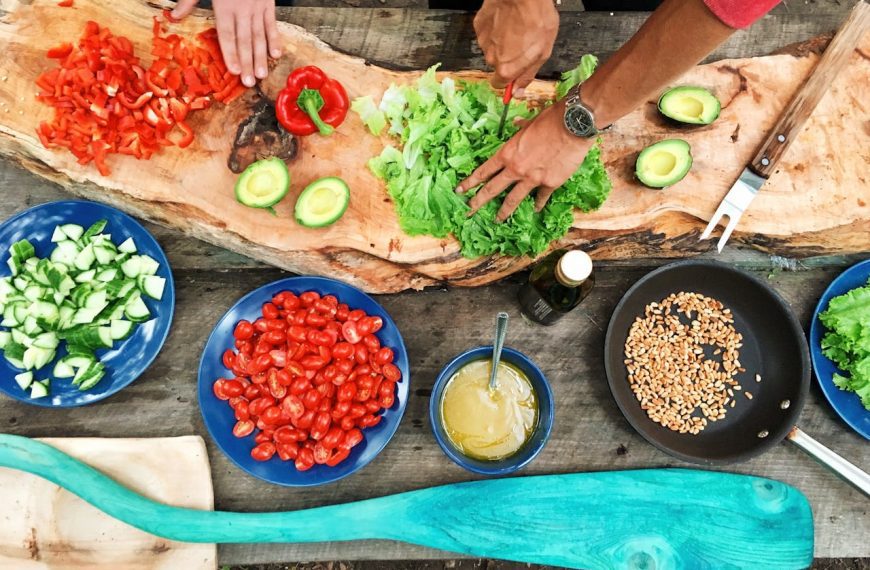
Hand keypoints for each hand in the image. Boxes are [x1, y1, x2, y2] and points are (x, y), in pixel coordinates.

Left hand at [172, 0, 281, 87]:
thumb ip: (189, 0)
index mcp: (224, 5)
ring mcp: (257, 7)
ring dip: (261, 57)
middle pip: (244, 40)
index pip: (227, 34)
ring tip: (261, 75)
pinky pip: (272, 24)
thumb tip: (174, 16)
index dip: (230, 53)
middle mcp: (242, 9)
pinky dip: (275, 39)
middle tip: (249, 82)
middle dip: (247, 62)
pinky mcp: (269, 3)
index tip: (233, 70)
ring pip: (259, 36)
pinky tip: (275, 54)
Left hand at [456, 100, 593, 220]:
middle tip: (469, 211)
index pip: (484, 171)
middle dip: (478, 201)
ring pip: (513, 199)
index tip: (460, 190)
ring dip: (504, 211)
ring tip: (497, 219)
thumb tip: (516, 124)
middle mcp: (516, 169)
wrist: (573, 125)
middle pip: (492, 189)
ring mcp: (532, 179)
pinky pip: (541, 197)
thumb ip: (520, 128)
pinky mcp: (550, 183)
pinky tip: (535, 209)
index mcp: (508, 153)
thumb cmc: (550, 119)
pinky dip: (538, 203)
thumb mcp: (530, 122)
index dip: (470, 182)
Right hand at [474, 0, 558, 95]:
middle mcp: (491, 58)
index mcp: (506, 69)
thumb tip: (518, 92)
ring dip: (502, 42)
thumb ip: (528, 75)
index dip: (508, 79)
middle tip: (522, 44)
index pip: (499, 85)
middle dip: (507, 58)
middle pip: (497, 65)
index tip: (515, 73)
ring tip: (516, 28)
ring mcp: (483, 41)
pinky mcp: (479, 26)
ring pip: (492, 48)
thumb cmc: (536, 20)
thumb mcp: (542, 53)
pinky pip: (487, 33)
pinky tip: (507, 20)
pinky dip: (496, 29)